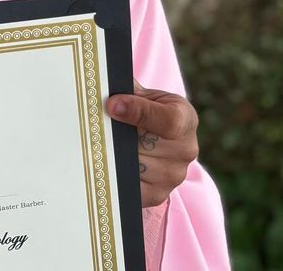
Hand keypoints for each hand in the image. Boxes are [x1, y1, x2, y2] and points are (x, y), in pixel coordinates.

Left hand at [106, 80, 198, 207]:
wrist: (149, 135)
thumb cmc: (142, 109)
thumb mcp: (140, 93)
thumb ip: (126, 89)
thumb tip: (101, 87)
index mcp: (185, 118)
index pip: (169, 120)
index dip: (138, 112)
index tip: (112, 105)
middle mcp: (186, 150)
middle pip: (145, 145)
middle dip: (117, 136)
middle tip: (97, 128)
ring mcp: (174, 175)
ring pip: (134, 167)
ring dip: (112, 156)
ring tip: (101, 144)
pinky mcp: (157, 194)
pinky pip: (129, 188)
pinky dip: (114, 175)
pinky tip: (105, 162)